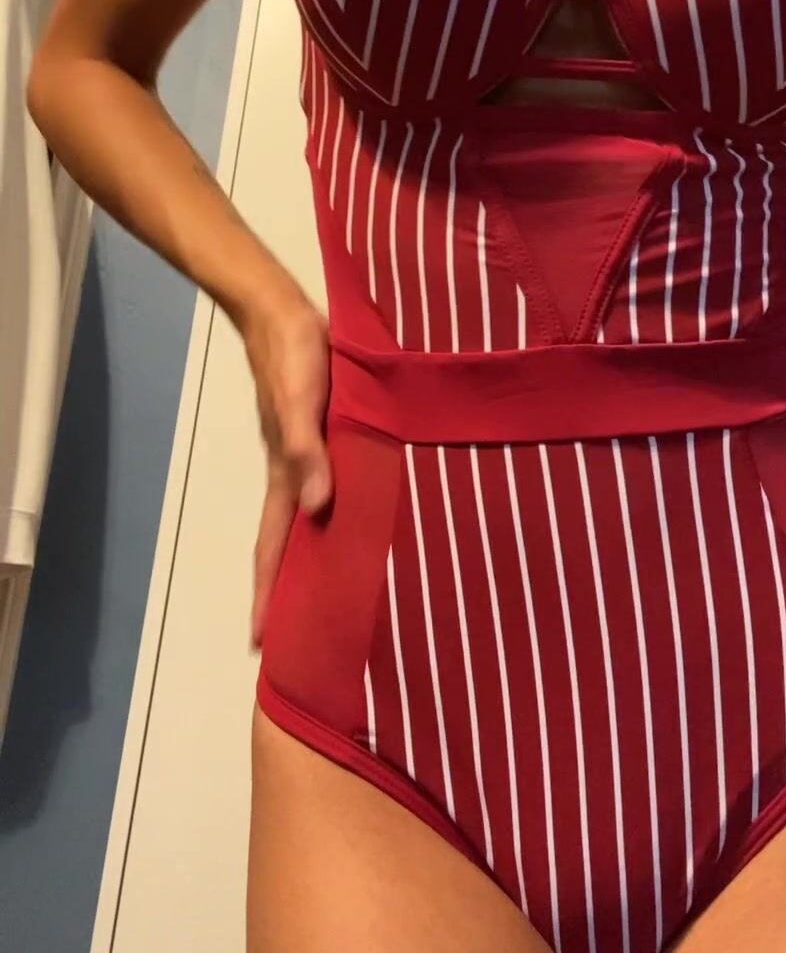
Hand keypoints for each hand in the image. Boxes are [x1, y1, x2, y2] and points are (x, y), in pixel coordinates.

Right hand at [239, 292, 332, 650]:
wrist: (283, 310)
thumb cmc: (292, 355)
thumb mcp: (299, 402)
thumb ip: (307, 451)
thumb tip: (317, 509)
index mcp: (285, 474)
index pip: (273, 546)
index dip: (267, 593)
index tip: (261, 642)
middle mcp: (294, 472)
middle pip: (288, 543)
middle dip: (287, 590)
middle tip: (300, 638)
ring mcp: (309, 453)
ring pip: (311, 517)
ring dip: (314, 556)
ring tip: (332, 596)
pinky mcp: (326, 433)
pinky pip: (330, 485)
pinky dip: (337, 514)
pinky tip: (357, 521)